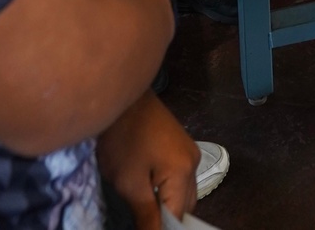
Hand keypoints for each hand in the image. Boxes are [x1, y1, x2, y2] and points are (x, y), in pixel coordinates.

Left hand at [96, 91, 199, 229]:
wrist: (121, 98)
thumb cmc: (122, 140)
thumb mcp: (129, 183)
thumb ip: (146, 214)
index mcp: (183, 172)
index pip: (177, 216)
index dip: (161, 228)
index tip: (144, 226)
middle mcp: (194, 162)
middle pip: (185, 206)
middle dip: (167, 219)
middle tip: (144, 220)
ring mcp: (189, 151)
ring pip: (184, 192)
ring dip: (169, 205)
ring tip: (145, 209)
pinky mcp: (181, 144)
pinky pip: (181, 177)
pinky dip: (169, 190)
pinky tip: (151, 192)